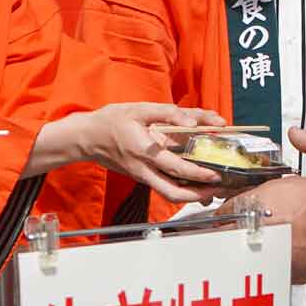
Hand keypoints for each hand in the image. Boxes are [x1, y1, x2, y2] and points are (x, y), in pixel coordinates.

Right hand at [27, 103, 225, 203]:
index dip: (197, 173)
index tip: (215, 172)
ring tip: (212, 191)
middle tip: (219, 188)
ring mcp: (142, 176)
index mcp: (144, 151)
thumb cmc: (112, 120)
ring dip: (192, 196)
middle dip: (199, 195)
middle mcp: (144, 169)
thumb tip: (193, 121)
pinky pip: (164, 187)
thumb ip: (169, 113)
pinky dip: (182, 188)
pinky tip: (196, 184)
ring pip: (169, 195)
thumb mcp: (140, 109)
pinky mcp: (142, 177)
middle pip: (174, 192)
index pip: (176, 167)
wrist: (86, 138)